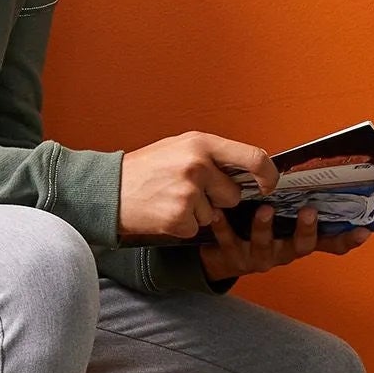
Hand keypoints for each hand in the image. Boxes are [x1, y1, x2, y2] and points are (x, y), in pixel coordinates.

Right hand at [120, 132, 278, 240]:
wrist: (106, 191)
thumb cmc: (143, 170)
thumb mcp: (177, 149)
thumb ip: (210, 155)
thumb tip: (248, 168)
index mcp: (199, 144)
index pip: (253, 157)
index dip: (267, 174)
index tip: (267, 185)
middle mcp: (197, 166)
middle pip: (233, 193)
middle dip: (217, 198)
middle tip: (187, 192)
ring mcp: (188, 193)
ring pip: (214, 214)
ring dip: (196, 213)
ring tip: (169, 200)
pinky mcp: (179, 217)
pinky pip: (196, 228)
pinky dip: (182, 225)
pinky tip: (163, 213)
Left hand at [200, 204, 372, 282]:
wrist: (218, 254)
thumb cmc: (253, 227)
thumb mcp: (279, 219)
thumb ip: (292, 203)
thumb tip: (310, 171)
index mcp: (297, 241)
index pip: (329, 243)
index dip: (346, 239)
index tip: (363, 231)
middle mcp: (282, 252)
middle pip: (300, 246)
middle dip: (306, 230)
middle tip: (309, 211)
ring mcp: (257, 257)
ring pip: (264, 244)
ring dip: (265, 227)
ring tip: (265, 209)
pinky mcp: (232, 257)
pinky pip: (227, 240)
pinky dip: (223, 226)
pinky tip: (218, 212)